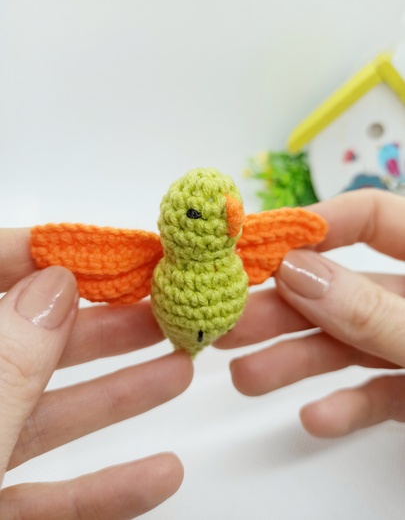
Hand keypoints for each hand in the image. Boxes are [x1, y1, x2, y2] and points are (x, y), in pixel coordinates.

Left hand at [0, 229, 192, 518]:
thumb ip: (8, 364)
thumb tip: (54, 286)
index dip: (38, 254)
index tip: (103, 248)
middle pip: (32, 347)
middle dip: (102, 325)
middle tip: (163, 306)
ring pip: (49, 416)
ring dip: (118, 395)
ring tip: (179, 367)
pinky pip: (53, 496)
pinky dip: (106, 487)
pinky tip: (160, 472)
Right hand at [216, 190, 404, 437]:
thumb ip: (372, 311)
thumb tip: (296, 273)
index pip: (371, 217)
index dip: (316, 224)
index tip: (260, 245)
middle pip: (340, 288)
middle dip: (282, 306)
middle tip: (228, 318)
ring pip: (348, 343)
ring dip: (297, 359)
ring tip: (246, 376)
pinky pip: (377, 392)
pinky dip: (346, 405)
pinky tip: (315, 418)